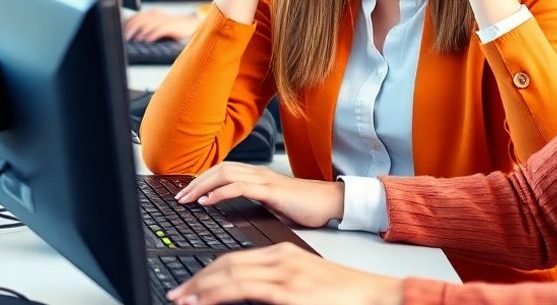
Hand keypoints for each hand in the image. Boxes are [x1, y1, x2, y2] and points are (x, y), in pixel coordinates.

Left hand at [125, 10, 200, 41]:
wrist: (190, 25)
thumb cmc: (172, 28)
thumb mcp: (156, 26)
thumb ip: (145, 29)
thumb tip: (131, 36)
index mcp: (150, 14)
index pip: (134, 17)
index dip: (126, 25)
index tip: (119, 33)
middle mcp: (155, 15)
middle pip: (139, 20)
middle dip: (130, 29)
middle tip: (124, 38)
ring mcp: (163, 19)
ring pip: (148, 24)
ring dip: (139, 32)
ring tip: (134, 39)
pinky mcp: (171, 26)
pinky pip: (160, 29)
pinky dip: (152, 34)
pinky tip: (147, 40)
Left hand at [166, 243, 402, 304]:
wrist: (378, 296)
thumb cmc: (345, 297)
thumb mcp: (304, 287)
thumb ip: (275, 288)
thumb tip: (249, 297)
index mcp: (282, 255)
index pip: (234, 259)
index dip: (208, 273)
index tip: (190, 287)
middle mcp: (280, 259)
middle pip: (226, 263)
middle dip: (197, 280)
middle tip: (178, 294)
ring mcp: (284, 274)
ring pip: (229, 274)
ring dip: (200, 288)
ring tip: (182, 299)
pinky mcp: (289, 291)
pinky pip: (244, 289)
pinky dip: (218, 295)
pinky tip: (204, 301)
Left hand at [174, 162, 342, 228]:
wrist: (332, 203)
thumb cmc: (307, 206)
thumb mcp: (274, 206)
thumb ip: (255, 205)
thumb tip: (235, 215)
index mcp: (257, 176)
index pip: (222, 171)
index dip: (201, 179)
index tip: (186, 192)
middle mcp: (258, 173)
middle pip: (218, 169)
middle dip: (195, 182)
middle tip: (179, 197)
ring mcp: (264, 180)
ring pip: (224, 174)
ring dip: (202, 186)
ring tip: (188, 199)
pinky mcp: (271, 190)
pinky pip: (240, 187)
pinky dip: (219, 193)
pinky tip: (208, 202)